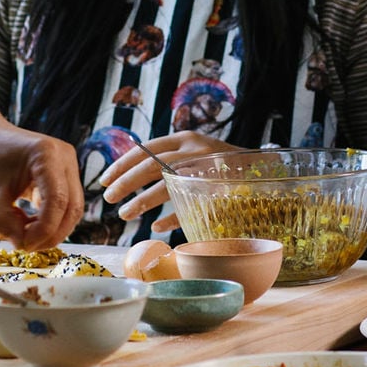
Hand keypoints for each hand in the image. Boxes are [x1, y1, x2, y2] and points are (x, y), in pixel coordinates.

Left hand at [0, 119, 81, 250]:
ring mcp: (67, 165)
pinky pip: (65, 205)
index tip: (24, 245)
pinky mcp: (64, 175)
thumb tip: (24, 245)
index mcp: (47, 154)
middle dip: (51, 234)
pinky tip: (27, 224)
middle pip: (72, 208)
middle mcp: (64, 157)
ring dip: (51, 230)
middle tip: (26, 246)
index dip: (44, 229)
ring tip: (24, 236)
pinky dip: (49, 221)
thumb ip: (5, 223)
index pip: (58, 201)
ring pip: (72, 210)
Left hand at [97, 131, 235, 234]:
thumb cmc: (220, 164)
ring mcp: (204, 170)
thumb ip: (170, 158)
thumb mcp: (195, 152)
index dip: (121, 165)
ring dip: (141, 202)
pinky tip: (156, 228)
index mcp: (184, 138)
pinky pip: (186, 206)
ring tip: (124, 215)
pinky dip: (169, 218)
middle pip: (149, 166)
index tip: (104, 180)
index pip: (145, 149)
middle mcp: (193, 150)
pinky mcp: (216, 190)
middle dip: (125, 183)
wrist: (263, 169)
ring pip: (164, 186)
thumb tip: (131, 175)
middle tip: (109, 199)